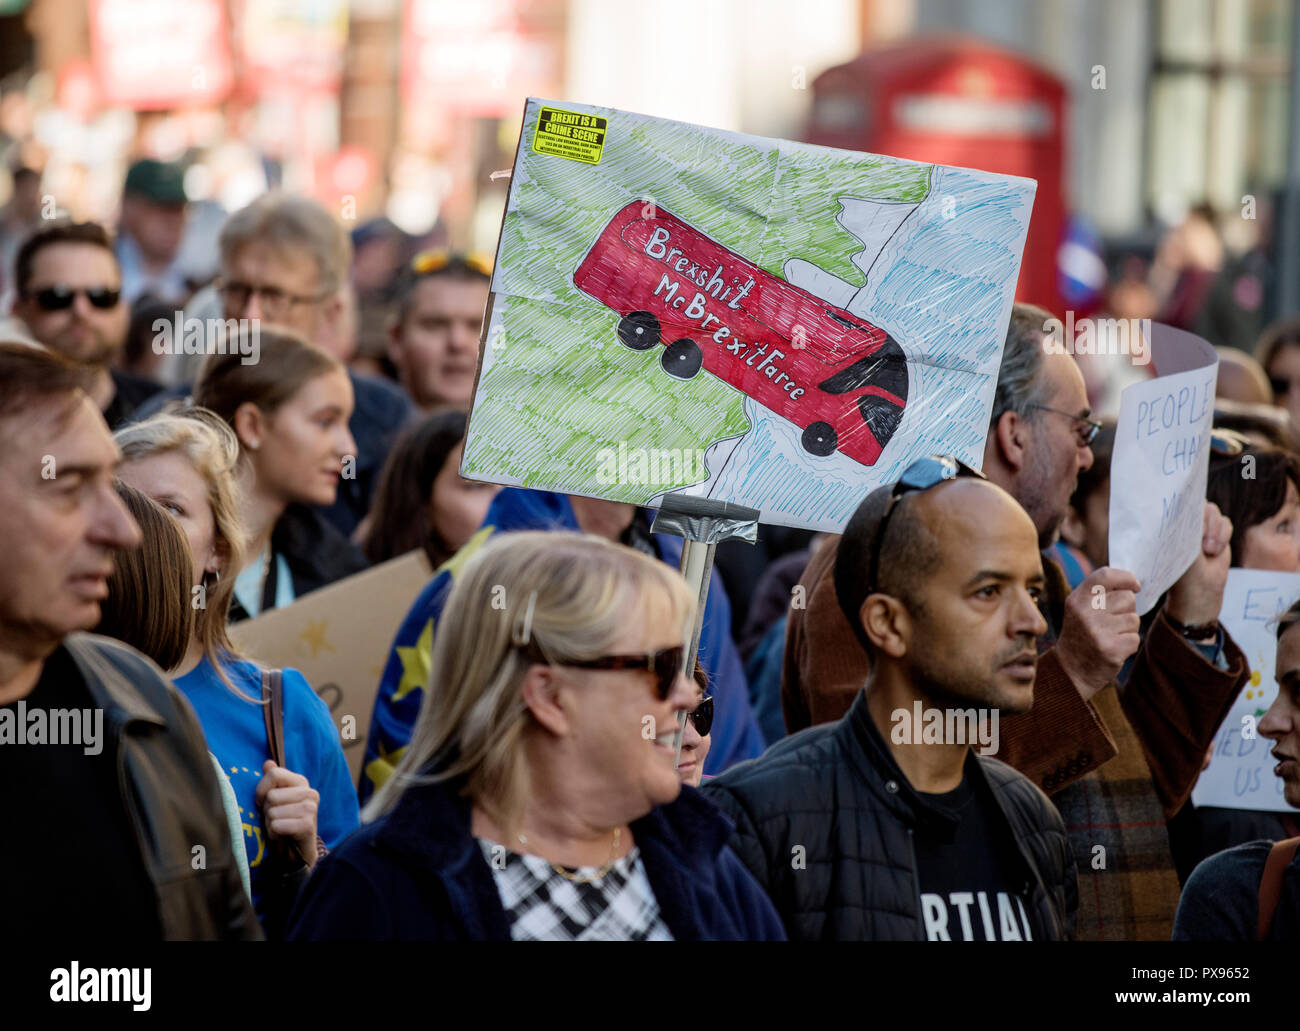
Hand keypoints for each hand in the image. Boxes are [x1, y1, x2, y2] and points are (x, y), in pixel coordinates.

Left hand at [256, 760, 320, 867]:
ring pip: (272, 812)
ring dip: (270, 823)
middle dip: (267, 810)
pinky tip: (283, 835)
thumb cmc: (283, 821)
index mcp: (301, 782)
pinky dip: (274, 833)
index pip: (273, 774)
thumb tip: (268, 763)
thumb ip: (272, 780)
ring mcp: (311, 808)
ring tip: (280, 827)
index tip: (262, 801)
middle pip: (271, 796)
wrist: (296, 851)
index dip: (261, 789)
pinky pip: (277, 825)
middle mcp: (310, 792)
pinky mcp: (308, 825)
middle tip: (276, 818)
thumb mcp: (275, 799)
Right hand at [1055, 567, 1142, 700]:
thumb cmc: (1080, 635)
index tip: (1134, 586)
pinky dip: (1128, 644)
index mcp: (1077, 600)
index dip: (1126, 578)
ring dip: (1128, 629)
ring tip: (1111, 636)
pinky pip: (1135, 638)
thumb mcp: (1079, 609)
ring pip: (1134, 619)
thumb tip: (1132, 583)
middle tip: (1112, 622)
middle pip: (1127, 598)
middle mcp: (1085, 613)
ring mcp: (1097, 632)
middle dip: (1127, 609)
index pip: (1105, 575)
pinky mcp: (1111, 650)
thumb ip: (1099, 593)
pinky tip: (1114, 649)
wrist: (1070, 671)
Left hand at [1164, 502, 1232, 629]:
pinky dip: (1223, 536)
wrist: (1199, 587)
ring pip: (1214, 512)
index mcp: (1169, 521)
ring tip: (1207, 550)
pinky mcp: (1219, 532)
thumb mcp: (1178, 546)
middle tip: (1201, 544)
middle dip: (1204, 522)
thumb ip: (1180, 525)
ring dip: (1214, 531)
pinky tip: (1214, 551)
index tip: (1190, 522)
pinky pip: (1226, 522)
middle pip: (1200, 503)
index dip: (1187, 506)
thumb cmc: (1180, 569)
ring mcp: (1203, 525)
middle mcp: (1185, 520)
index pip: (1178, 500)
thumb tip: (1181, 505)